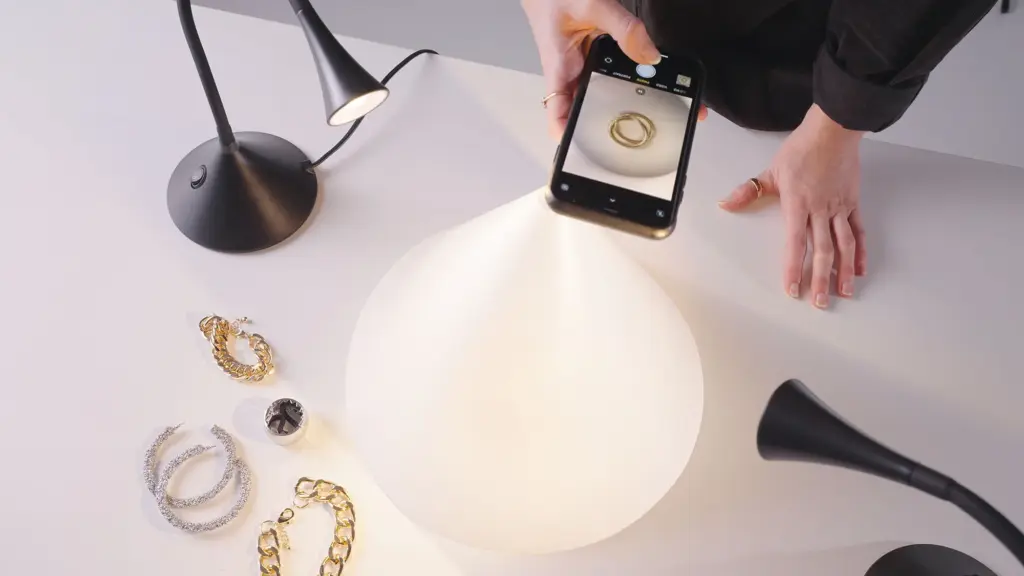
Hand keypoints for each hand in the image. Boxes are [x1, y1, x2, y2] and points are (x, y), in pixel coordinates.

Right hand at [521, 0, 706, 138]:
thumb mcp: (591, 4)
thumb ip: (622, 28)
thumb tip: (649, 55)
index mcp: (559, 68)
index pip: (560, 115)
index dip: (571, 138)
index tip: (589, 152)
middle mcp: (571, 72)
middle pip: (590, 109)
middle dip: (614, 122)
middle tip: (644, 130)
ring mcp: (583, 64)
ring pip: (605, 92)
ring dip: (629, 99)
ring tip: (660, 108)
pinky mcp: (595, 53)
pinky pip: (615, 71)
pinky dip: (634, 75)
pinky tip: (655, 79)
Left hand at [719, 104, 866, 308]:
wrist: (832, 131)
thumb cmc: (801, 150)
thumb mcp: (771, 171)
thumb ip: (749, 191)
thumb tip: (726, 204)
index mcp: (798, 205)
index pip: (795, 243)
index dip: (793, 268)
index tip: (793, 289)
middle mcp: (820, 211)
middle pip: (822, 251)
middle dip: (820, 279)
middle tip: (819, 302)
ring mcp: (839, 208)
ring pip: (844, 245)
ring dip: (844, 271)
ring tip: (844, 293)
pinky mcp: (853, 203)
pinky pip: (858, 231)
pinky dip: (860, 251)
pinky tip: (860, 269)